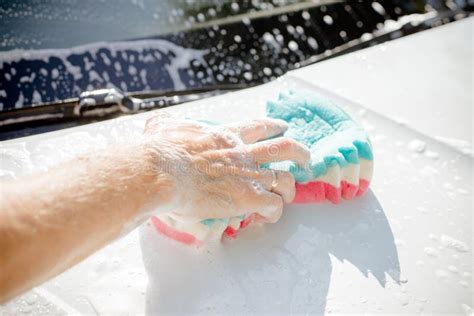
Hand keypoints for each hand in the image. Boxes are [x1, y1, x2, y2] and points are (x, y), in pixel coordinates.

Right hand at [143, 114, 309, 222]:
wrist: (163, 170)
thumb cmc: (160, 152)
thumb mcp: (163, 128)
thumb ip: (166, 126)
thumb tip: (155, 127)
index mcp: (225, 135)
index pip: (257, 126)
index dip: (273, 126)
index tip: (282, 127)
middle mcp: (243, 153)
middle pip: (285, 148)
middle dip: (299, 153)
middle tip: (305, 158)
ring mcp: (249, 175)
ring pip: (286, 180)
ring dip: (289, 188)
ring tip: (288, 195)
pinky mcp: (249, 197)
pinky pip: (275, 206)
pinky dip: (275, 212)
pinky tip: (267, 216)